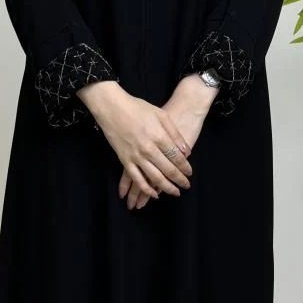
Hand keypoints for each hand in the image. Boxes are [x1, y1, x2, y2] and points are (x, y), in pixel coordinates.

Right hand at [77, 80, 192, 199]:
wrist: (112, 107)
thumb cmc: (137, 108)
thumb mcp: (161, 114)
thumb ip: (174, 133)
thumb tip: (186, 151)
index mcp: (158, 137)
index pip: (176, 157)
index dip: (185, 167)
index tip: (190, 173)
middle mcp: (148, 149)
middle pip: (168, 169)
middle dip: (179, 180)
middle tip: (186, 186)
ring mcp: (135, 156)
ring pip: (154, 178)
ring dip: (166, 187)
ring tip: (175, 193)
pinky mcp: (124, 160)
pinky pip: (136, 179)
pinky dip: (146, 189)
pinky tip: (154, 195)